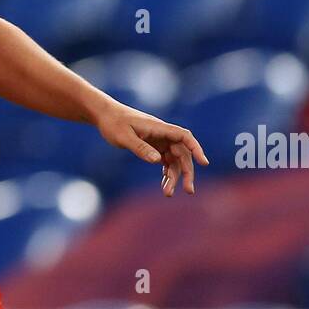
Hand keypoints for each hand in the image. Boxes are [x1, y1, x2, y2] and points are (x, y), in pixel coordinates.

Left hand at [95, 103, 209, 196]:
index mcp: (159, 128)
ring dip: (174, 176)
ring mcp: (158, 140)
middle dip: (186, 172)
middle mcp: (162, 134)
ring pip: (174, 160)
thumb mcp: (124, 137)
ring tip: (168, 193)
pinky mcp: (153, 146)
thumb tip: (158, 160)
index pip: (184, 136)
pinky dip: (166, 173)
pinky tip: (164, 185)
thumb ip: (140, 148)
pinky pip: (165, 161)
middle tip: (189, 190)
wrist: (105, 115)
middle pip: (182, 153)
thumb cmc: (113, 123)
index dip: (196, 148)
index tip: (203, 163)